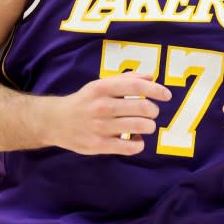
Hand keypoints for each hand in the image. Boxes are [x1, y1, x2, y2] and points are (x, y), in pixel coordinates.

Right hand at [47, 74, 170, 155]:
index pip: (136, 86)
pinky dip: (139, 143)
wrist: (56, 121)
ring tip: (145, 125)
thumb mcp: (100, 84)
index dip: (156, 90)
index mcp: (102, 88)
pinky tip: (135, 139)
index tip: (166, 95)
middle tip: (151, 112)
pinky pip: (130, 147)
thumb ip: (126, 79)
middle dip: (153, 110)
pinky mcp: (99, 145)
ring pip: (139, 126)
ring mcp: (100, 127)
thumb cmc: (84, 101)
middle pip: (142, 107)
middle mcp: (102, 106)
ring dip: (149, 126)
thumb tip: (151, 76)